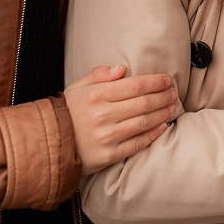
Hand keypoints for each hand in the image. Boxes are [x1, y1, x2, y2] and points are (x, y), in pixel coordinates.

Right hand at [64, 65, 178, 174]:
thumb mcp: (77, 87)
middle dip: (163, 96)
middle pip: (143, 103)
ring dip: (162, 113)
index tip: (166, 79)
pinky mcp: (109, 155)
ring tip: (172, 106)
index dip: (155, 82)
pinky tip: (163, 126)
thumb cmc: (67, 112)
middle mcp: (103, 115)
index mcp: (96, 95)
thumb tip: (122, 68)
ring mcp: (107, 136)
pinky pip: (137, 143)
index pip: (135, 85)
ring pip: (143, 122)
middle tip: (173, 92)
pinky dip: (153, 134)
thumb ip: (99, 74)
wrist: (49, 144)